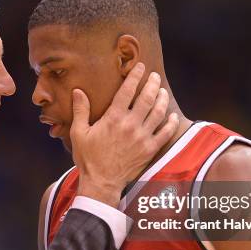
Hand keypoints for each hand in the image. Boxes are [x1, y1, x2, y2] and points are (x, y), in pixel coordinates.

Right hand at [70, 62, 178, 206]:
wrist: (101, 182)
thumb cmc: (88, 158)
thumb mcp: (79, 133)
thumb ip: (80, 110)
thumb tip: (78, 91)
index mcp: (113, 118)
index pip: (127, 90)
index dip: (135, 76)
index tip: (140, 67)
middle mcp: (130, 124)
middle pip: (146, 97)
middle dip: (152, 83)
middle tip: (154, 76)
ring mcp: (142, 137)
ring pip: (158, 112)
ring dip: (162, 99)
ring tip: (162, 91)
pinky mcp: (150, 149)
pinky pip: (165, 133)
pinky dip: (171, 123)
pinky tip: (173, 116)